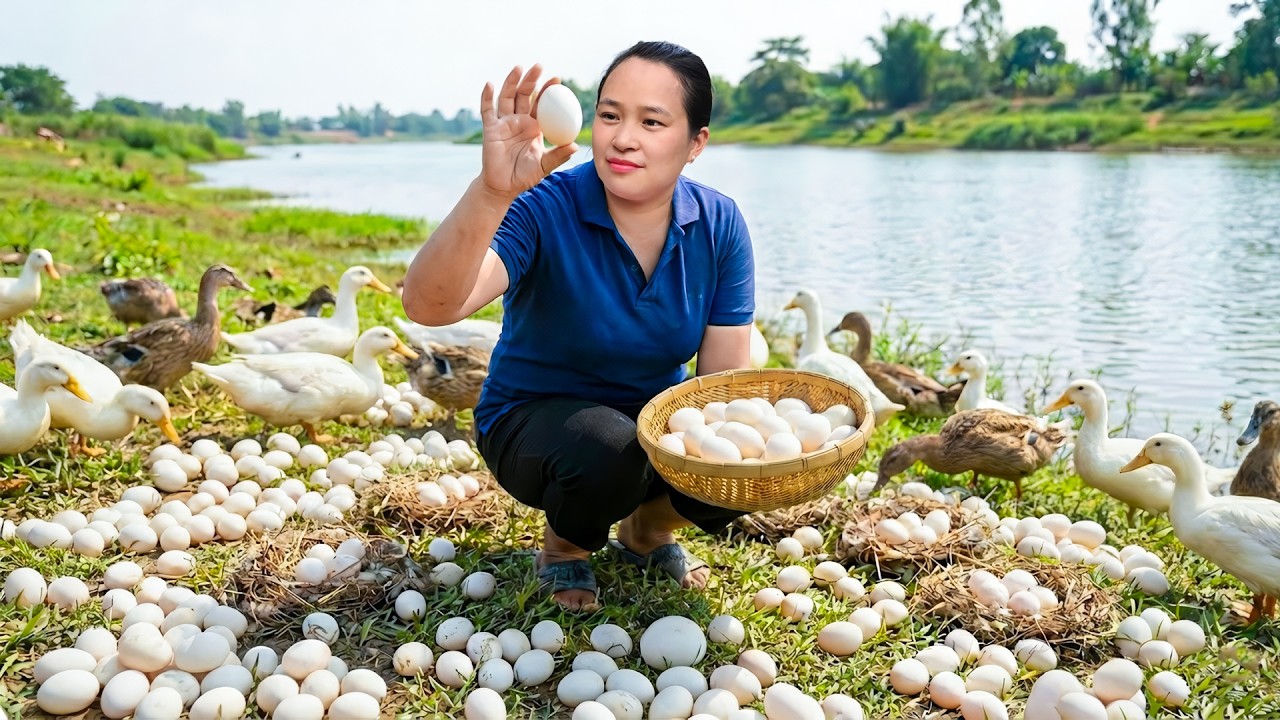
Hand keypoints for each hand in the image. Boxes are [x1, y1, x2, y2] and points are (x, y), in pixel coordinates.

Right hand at [478, 65, 579, 199]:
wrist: (504, 187)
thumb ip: (558, 155)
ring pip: (507, 97)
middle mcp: (519, 121)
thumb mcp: (544, 166)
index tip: (558, 78)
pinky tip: (490, 85)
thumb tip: (575, 147)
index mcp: (534, 127)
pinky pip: (487, 110)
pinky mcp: (490, 128)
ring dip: (511, 82)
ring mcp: (503, 123)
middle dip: (531, 80)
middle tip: (539, 66)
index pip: (542, 104)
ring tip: (518, 68)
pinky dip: (486, 97)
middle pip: (524, 95)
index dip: (548, 91)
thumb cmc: (525, 176)